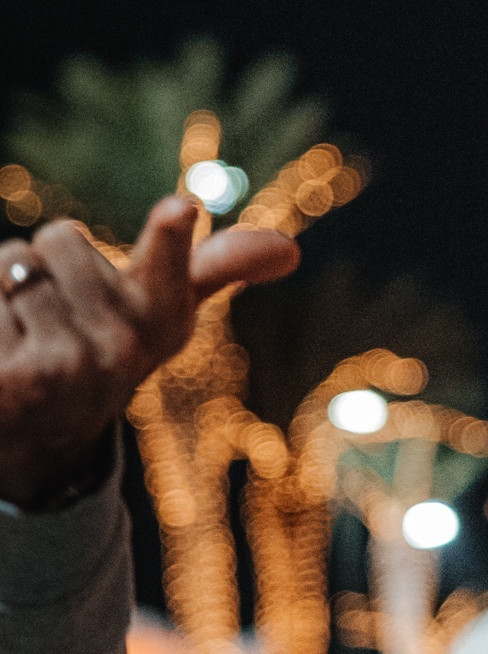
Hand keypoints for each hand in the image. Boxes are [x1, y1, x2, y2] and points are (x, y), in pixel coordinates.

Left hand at [0, 194, 298, 509]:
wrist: (41, 443)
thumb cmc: (100, 354)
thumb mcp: (160, 315)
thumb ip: (216, 268)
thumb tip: (292, 251)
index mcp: (161, 321)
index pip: (169, 266)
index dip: (170, 236)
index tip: (179, 211)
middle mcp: (120, 350)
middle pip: (58, 238)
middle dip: (45, 265)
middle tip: (54, 317)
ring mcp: (64, 369)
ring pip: (13, 263)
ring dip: (3, 290)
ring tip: (20, 337)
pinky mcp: (11, 382)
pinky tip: (0, 360)